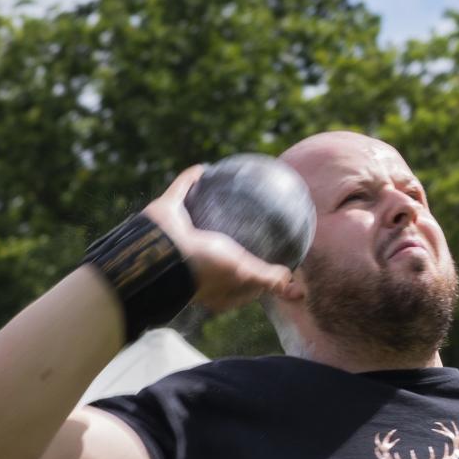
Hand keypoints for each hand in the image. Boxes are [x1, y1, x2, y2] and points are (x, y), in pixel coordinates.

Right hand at [143, 165, 294, 312]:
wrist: (163, 251)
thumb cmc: (205, 267)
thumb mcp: (244, 273)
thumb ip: (269, 279)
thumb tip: (294, 289)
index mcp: (209, 280)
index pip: (237, 279)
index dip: (253, 273)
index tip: (270, 260)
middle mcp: (192, 257)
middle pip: (217, 247)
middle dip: (232, 236)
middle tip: (253, 223)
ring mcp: (177, 233)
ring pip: (196, 215)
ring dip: (209, 204)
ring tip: (229, 191)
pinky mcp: (165, 210)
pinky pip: (180, 190)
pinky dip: (189, 179)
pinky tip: (204, 168)